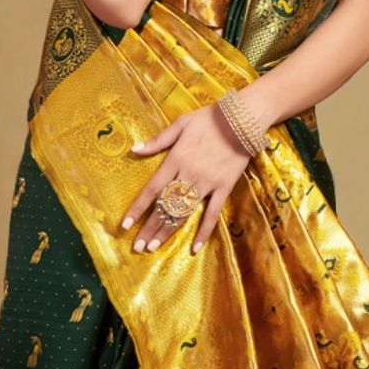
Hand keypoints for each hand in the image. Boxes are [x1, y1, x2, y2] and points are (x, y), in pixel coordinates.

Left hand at [120, 103, 259, 254]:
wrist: (242, 119)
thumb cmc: (209, 119)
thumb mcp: (180, 124)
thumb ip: (157, 140)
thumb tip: (134, 149)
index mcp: (175, 159)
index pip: (152, 190)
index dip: (137, 209)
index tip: (126, 225)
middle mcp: (188, 175)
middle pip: (165, 207)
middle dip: (149, 228)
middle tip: (138, 247)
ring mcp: (206, 184)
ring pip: (183, 213)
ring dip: (167, 232)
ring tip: (154, 248)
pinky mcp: (223, 188)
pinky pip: (212, 214)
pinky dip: (203, 232)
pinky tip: (194, 249)